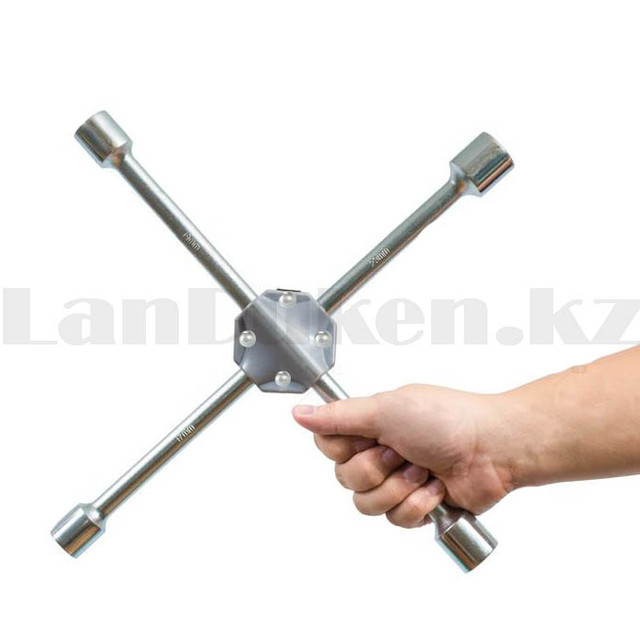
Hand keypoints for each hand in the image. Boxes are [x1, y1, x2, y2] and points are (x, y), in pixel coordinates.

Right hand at [292, 384, 515, 527]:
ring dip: (399, 487)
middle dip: (376, 469)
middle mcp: (378, 452)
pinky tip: (436, 487)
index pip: (327, 445)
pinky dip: (418, 503)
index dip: (343, 448)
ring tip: (423, 470)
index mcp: (368, 425)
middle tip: (401, 451)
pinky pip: (395, 520)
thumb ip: (338, 416)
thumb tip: (298, 413)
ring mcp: (396, 480)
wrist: (493, 449)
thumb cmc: (446, 418)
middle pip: (345, 479)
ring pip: (366, 504)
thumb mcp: (386, 409)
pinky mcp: (415, 505)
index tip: (368, 437)